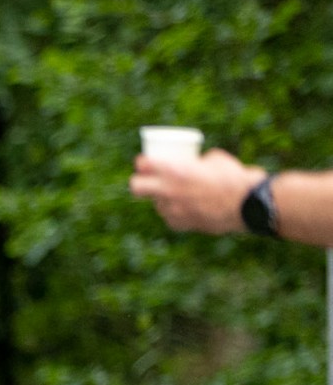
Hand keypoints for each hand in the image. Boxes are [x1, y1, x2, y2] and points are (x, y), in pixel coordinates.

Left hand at [129, 148, 264, 235]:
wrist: (248, 204)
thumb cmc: (235, 177)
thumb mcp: (215, 159)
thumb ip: (197, 162)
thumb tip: (194, 164)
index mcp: (174, 170)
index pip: (143, 165)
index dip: (143, 162)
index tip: (144, 162)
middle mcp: (168, 190)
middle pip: (136, 187)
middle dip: (140, 182)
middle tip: (150, 180)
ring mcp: (172, 209)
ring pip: (157, 203)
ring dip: (163, 199)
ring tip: (178, 194)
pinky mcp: (179, 224)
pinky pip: (170, 217)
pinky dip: (176, 212)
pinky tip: (187, 208)